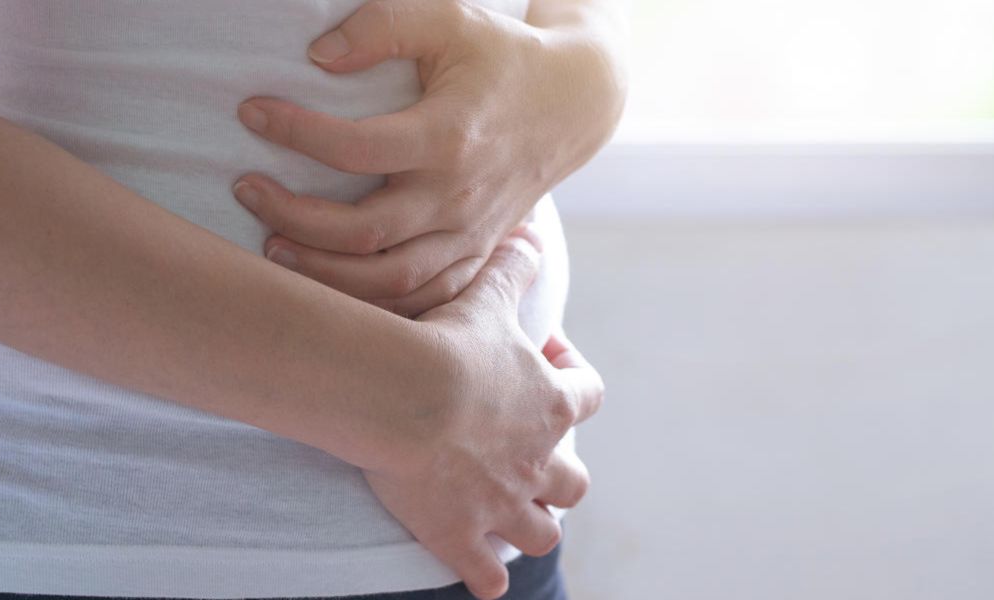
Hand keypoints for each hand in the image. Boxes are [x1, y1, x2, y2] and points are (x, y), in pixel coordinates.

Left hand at [232, 0, 626, 316]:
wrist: (572, 105)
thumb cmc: (500, 57)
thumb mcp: (449, 19)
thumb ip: (384, 24)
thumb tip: (317, 56)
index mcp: (449, 137)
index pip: (355, 149)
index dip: (294, 132)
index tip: (251, 112)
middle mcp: (458, 196)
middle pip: (361, 232)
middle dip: (291, 218)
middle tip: (245, 190)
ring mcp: (467, 234)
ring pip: (386, 280)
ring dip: (321, 273)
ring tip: (272, 246)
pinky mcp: (473, 254)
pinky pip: (419, 299)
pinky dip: (370, 305)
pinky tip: (326, 287)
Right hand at [363, 229, 604, 598]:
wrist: (405, 397)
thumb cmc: (446, 344)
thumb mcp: (487, 295)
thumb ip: (514, 264)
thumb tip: (530, 233)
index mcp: (551, 404)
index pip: (588, 395)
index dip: (572, 381)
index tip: (541, 365)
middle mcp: (539, 460)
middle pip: (573, 481)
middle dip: (559, 472)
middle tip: (525, 455)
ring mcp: (504, 504)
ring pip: (542, 532)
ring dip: (530, 525)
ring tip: (505, 513)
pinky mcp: (462, 535)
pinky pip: (486, 576)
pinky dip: (484, 576)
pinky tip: (477, 572)